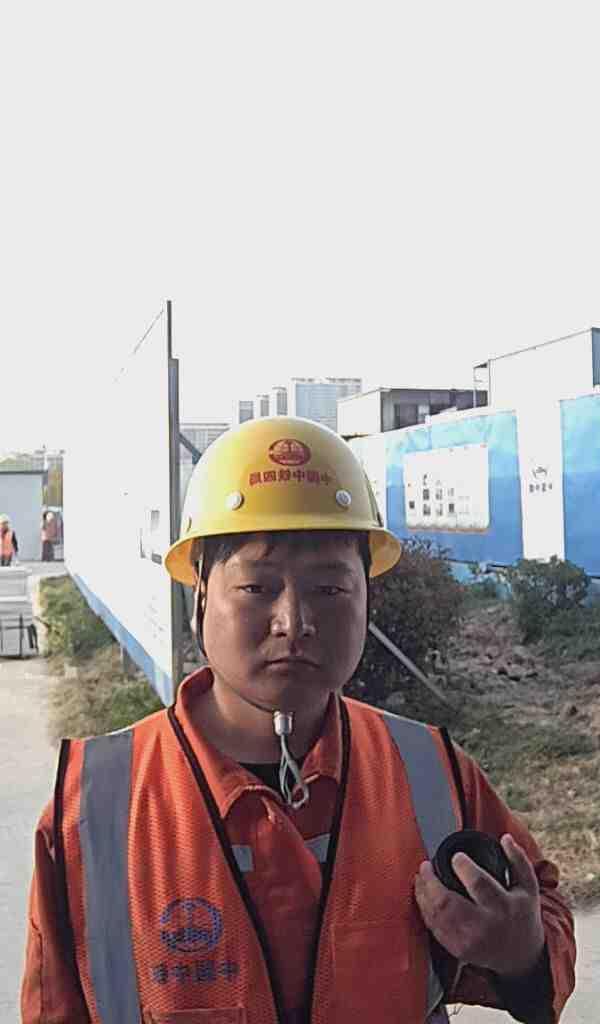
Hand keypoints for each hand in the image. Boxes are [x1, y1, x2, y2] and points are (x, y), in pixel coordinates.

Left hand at [414, 834, 544, 977]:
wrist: (522, 957)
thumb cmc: (522, 916)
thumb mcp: (529, 887)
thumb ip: (518, 860)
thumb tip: (505, 838)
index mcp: (502, 907)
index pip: (478, 883)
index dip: (463, 866)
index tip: (456, 856)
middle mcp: (484, 926)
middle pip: (447, 902)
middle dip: (430, 881)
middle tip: (426, 865)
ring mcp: (468, 941)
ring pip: (436, 915)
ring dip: (423, 893)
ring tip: (421, 877)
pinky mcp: (458, 950)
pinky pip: (434, 928)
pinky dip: (425, 909)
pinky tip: (424, 896)